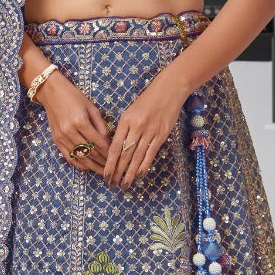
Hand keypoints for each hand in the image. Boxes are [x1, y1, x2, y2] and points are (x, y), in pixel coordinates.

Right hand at [36, 72, 112, 173]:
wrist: (52, 94)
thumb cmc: (74, 97)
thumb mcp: (91, 108)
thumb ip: (101, 125)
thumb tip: (109, 142)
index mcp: (80, 121)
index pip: (98, 142)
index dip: (108, 152)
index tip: (117, 158)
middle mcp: (70, 131)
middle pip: (89, 152)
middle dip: (102, 161)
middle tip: (112, 168)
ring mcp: (61, 137)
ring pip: (80, 157)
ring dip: (92, 166)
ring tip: (103, 171)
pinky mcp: (56, 141)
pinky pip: (69, 157)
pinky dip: (79, 164)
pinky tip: (88, 168)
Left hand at [102, 69, 188, 187]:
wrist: (169, 90)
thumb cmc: (147, 100)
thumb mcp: (130, 112)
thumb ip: (123, 129)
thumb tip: (116, 149)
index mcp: (125, 120)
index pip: (114, 146)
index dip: (110, 163)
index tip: (105, 174)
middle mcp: (136, 127)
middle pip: (124, 154)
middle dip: (117, 171)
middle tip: (112, 184)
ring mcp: (149, 131)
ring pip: (137, 157)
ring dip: (130, 173)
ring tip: (124, 184)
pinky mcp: (161, 135)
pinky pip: (150, 154)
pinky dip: (144, 166)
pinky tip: (139, 175)